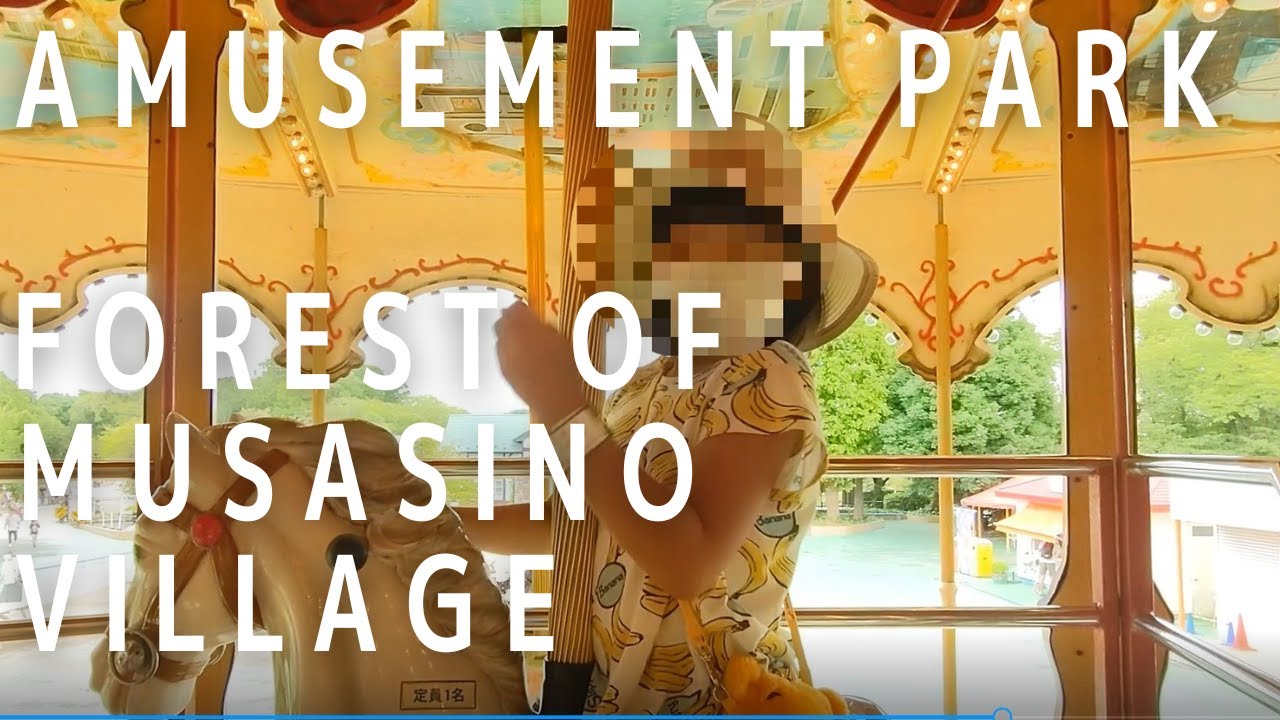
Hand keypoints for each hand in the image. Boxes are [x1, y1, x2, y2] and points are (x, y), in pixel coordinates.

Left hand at [494, 301, 586, 424]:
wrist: (556, 401)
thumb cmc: (565, 367)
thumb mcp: (562, 338)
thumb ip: (545, 324)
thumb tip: (536, 317)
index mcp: (522, 328)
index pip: (514, 309)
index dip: (523, 308)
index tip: (534, 311)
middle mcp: (506, 341)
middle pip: (502, 324)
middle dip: (512, 322)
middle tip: (529, 325)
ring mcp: (503, 359)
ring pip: (501, 340)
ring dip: (511, 337)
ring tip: (530, 344)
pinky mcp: (505, 374)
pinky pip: (504, 356)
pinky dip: (512, 353)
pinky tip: (527, 360)